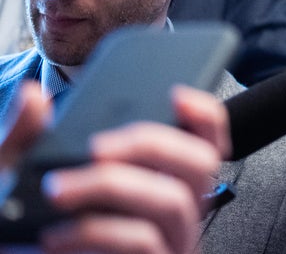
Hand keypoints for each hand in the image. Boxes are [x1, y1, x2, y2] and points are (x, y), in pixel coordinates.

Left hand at [37, 84, 227, 253]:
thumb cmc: (38, 233)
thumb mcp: (29, 181)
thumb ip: (29, 140)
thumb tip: (34, 99)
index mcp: (159, 181)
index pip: (206, 141)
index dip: (204, 116)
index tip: (176, 96)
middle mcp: (174, 210)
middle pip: (202, 162)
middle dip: (152, 144)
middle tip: (98, 148)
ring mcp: (170, 241)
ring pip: (174, 200)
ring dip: (113, 185)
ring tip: (60, 190)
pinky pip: (144, 242)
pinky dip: (97, 231)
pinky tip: (59, 235)